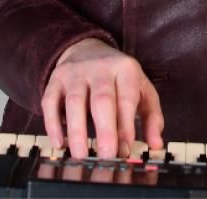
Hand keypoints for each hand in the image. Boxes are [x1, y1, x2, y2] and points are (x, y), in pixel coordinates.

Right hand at [41, 38, 163, 158]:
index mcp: (125, 69)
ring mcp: (76, 72)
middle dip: (105, 130)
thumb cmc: (118, 77)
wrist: (86, 48)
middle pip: (102, 99)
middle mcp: (100, 68)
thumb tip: (156, 144)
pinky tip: (59, 143)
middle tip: (106, 157)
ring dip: (77, 131)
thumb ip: (151, 116)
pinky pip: (50, 101)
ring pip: (75, 102)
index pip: (127, 98)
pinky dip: (53, 123)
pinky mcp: (56, 79)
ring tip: (81, 156)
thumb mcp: (141, 88)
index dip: (126, 126)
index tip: (125, 151)